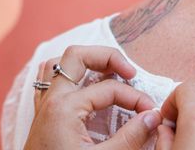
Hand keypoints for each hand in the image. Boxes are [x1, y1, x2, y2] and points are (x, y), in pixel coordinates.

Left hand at [24, 45, 161, 149]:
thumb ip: (130, 138)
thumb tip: (153, 117)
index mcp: (65, 108)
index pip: (109, 88)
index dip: (135, 98)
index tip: (151, 112)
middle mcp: (51, 100)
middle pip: (77, 56)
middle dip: (107, 57)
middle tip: (130, 72)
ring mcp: (43, 106)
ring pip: (58, 64)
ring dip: (84, 63)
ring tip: (109, 73)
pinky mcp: (42, 117)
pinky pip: (50, 81)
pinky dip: (69, 77)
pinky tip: (84, 88)